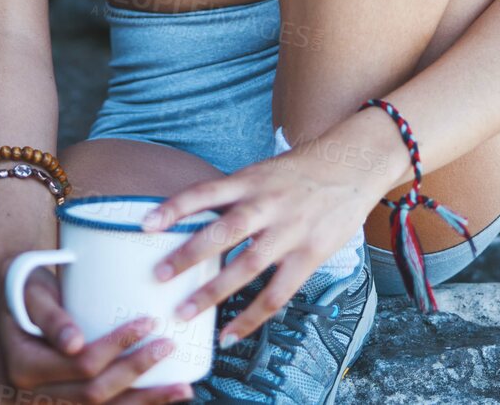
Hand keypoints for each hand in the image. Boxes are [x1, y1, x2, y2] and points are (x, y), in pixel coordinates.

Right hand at [0, 262, 197, 403]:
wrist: (14, 301)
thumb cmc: (26, 288)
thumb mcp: (33, 295)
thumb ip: (51, 318)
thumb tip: (74, 345)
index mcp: (25, 367)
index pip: (80, 365)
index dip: (116, 346)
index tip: (148, 322)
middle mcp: (37, 393)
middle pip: (94, 393)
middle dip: (136, 371)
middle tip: (169, 345)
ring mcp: (53, 401)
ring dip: (145, 401)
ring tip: (183, 388)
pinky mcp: (69, 400)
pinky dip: (137, 404)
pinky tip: (165, 398)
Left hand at [138, 127, 393, 347]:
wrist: (353, 165)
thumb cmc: (301, 171)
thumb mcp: (263, 171)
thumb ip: (233, 194)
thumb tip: (193, 218)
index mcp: (251, 181)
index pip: (206, 192)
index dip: (175, 208)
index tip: (146, 225)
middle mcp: (267, 205)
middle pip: (223, 232)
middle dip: (188, 255)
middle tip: (157, 276)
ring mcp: (289, 232)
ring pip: (246, 266)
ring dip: (213, 291)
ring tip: (184, 312)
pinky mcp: (309, 255)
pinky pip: (276, 292)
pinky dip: (251, 316)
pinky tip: (230, 333)